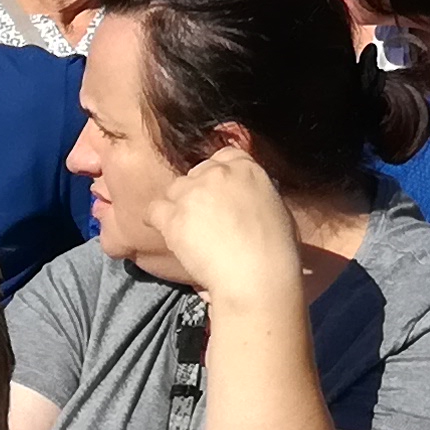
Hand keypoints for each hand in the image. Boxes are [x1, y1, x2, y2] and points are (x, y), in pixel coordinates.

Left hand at [144, 141, 300, 306]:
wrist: (257, 273)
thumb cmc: (275, 249)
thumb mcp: (275, 207)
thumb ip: (254, 194)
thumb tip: (243, 201)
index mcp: (247, 168)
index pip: (224, 156)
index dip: (218, 175)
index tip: (217, 191)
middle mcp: (218, 173)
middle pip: (196, 173)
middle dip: (198, 191)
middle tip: (203, 215)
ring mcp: (193, 193)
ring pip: (174, 189)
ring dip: (178, 205)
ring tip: (186, 228)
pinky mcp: (174, 216)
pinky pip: (154, 210)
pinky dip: (158, 220)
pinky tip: (167, 233)